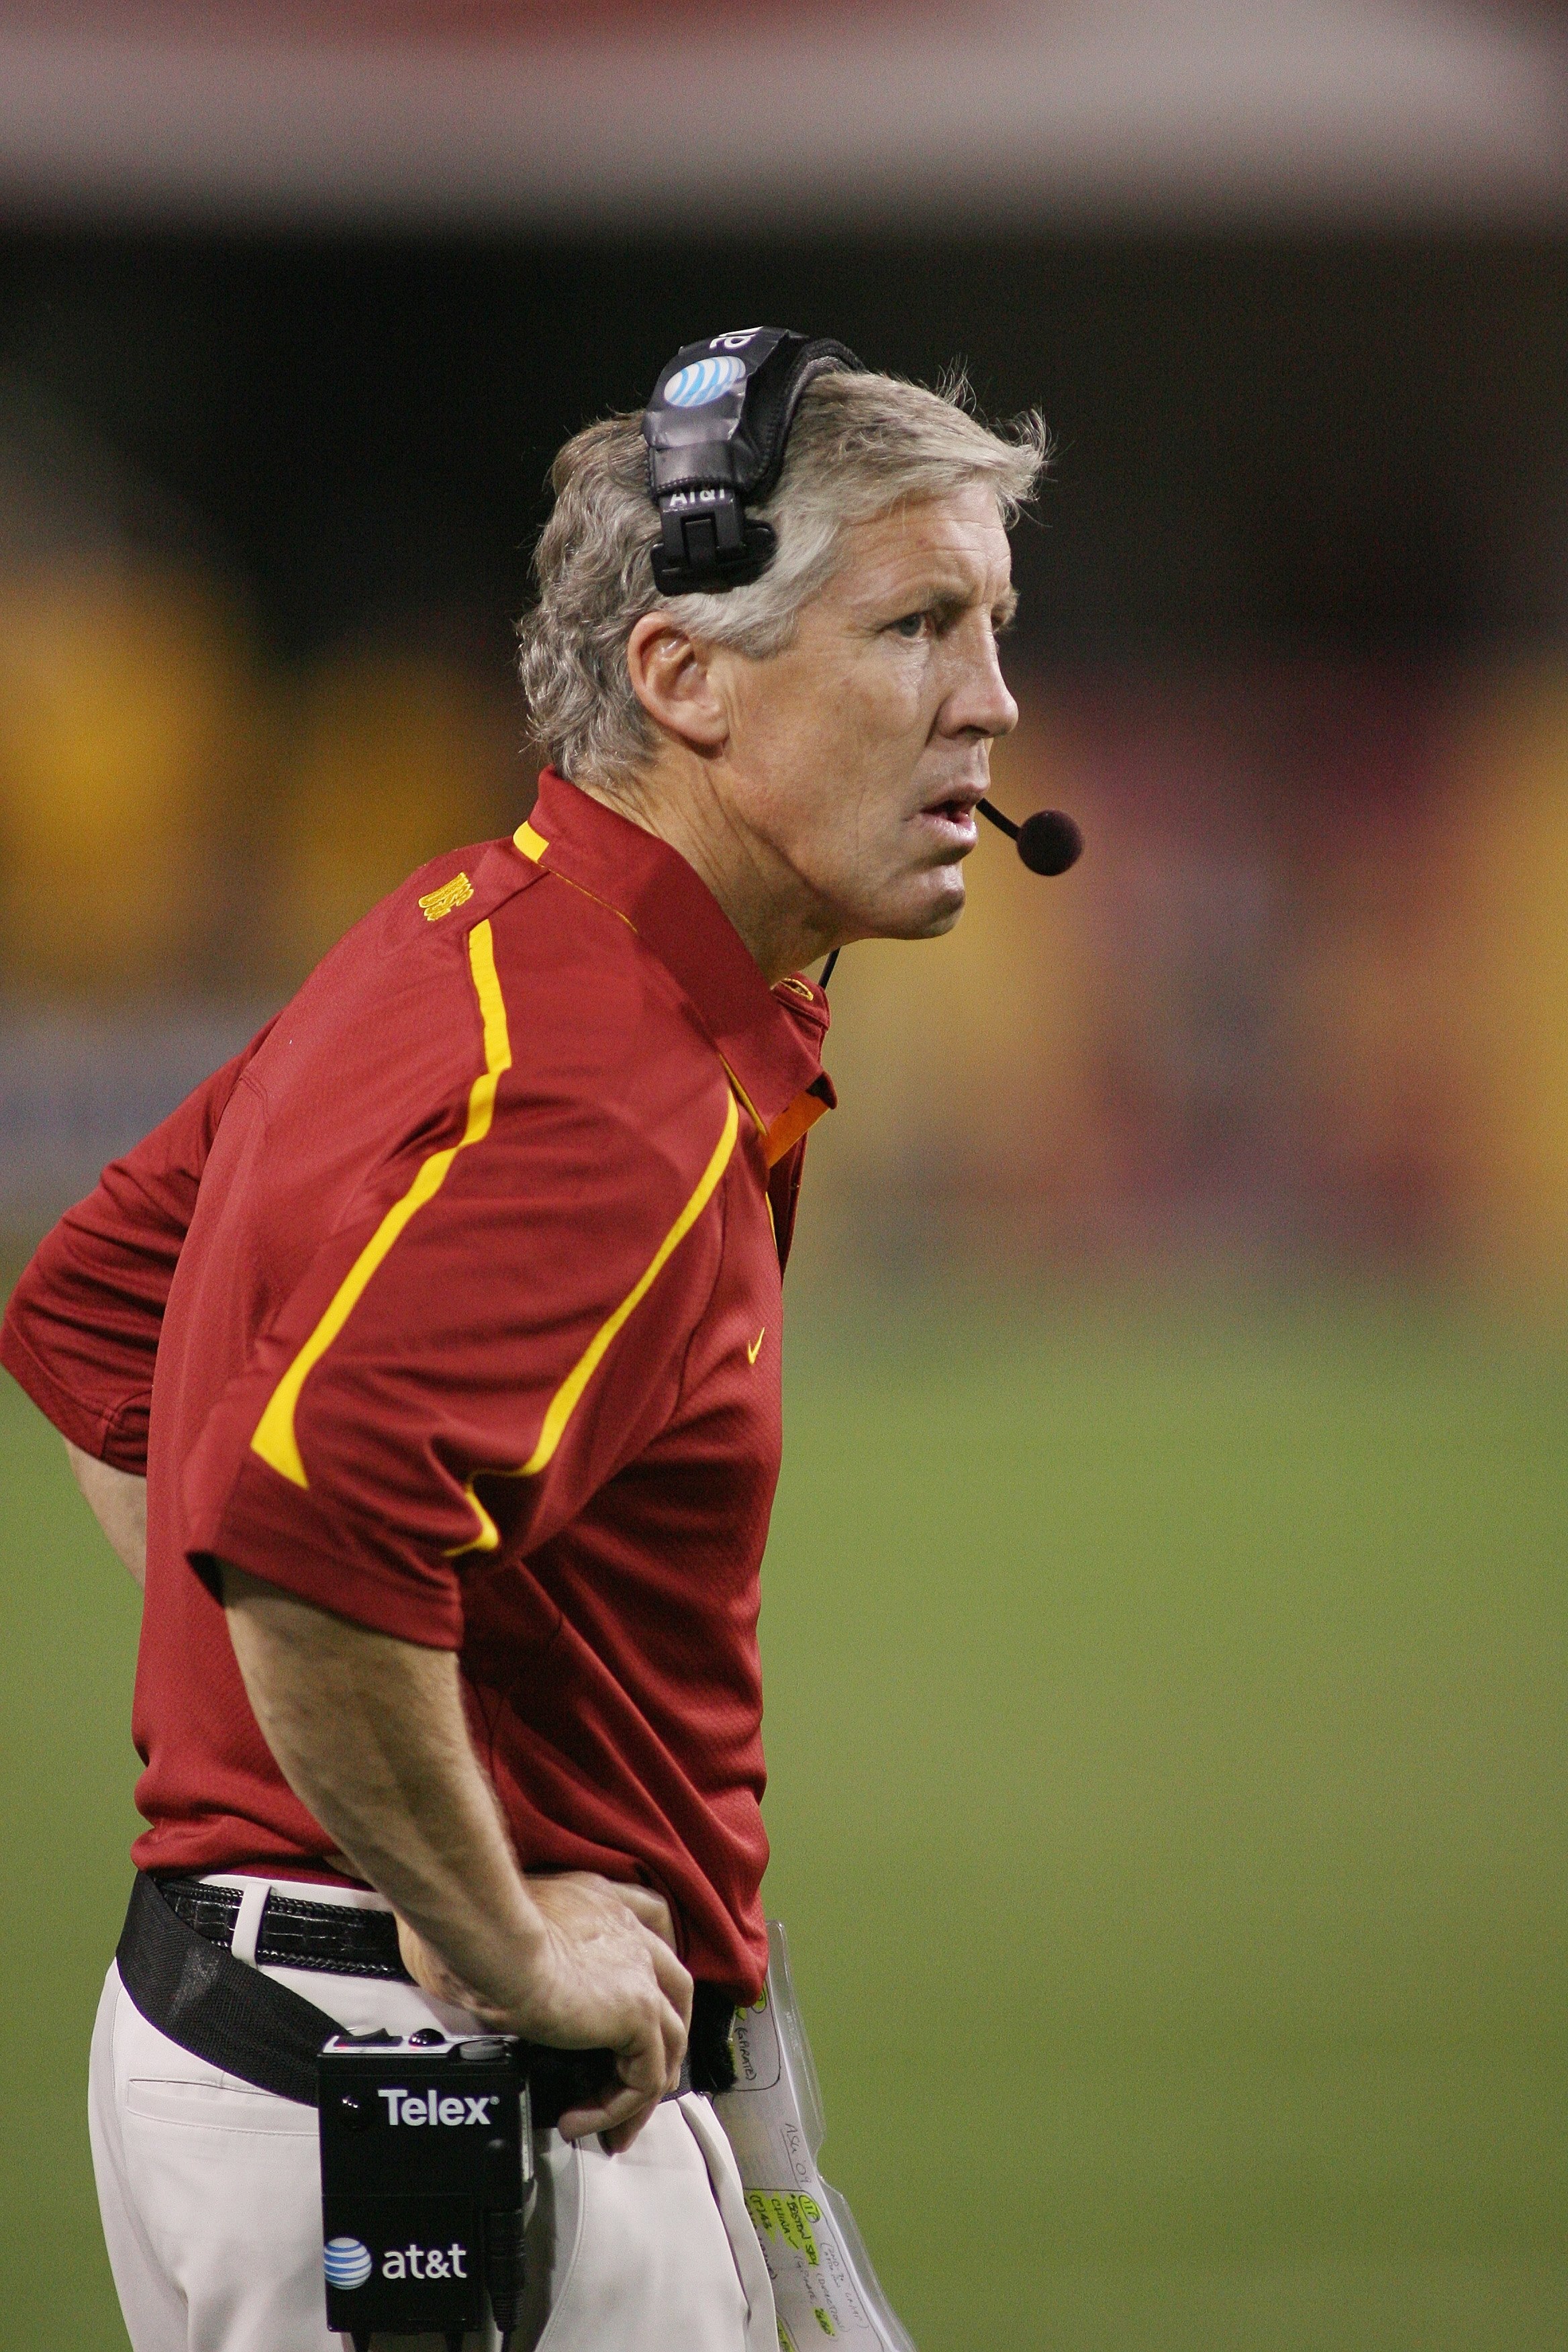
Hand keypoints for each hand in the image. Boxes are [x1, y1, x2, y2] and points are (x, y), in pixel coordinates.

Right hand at [397, 1872, 690, 2152]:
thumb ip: (521, 1949)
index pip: (650, 1922)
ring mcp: (640, 1971)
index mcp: (601, 1903)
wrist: (493, 1940)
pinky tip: (579, 2120)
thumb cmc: (481, 1929)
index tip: (629, 2008)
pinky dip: (616, 2107)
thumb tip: (494, 1984)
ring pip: (668, 2041)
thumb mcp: (511, 1931)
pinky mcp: (637, 2012)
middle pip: (674, 1991)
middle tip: (627, 2083)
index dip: (649, 1970)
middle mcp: (628, 1932)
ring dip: (639, 2091)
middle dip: (661, 2041)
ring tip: (607, 2127)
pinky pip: (645, 2076)